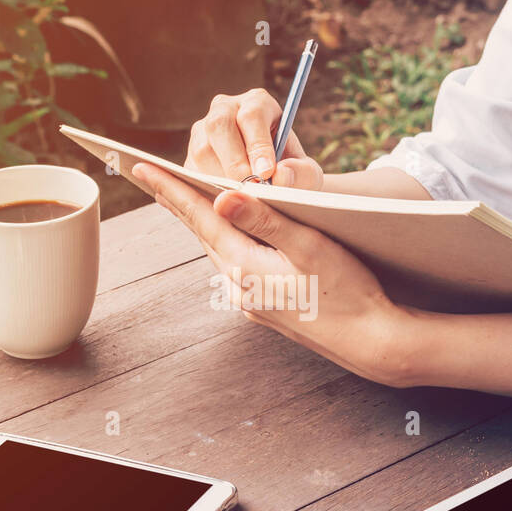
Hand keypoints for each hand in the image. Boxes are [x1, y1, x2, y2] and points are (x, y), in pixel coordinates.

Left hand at [133, 161, 412, 385]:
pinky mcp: (265, 307)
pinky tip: (231, 230)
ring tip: (182, 194)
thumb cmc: (350, 292)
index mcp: (246, 268)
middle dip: (178, 201)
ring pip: (220, 249)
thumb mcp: (310, 247)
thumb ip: (265, 220)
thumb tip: (222, 197)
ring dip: (203, 221)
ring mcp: (251, 301)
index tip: (139, 167)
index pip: (200, 218)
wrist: (373, 343)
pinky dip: (228, 240)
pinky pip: (237, 264)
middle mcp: (240, 287)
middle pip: (203, 233)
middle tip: (151, 173)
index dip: (169, 189)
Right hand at [186, 88, 324, 189]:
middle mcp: (225, 110)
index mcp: (257, 104)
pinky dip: (206, 189)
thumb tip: (282, 175)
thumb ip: (302, 173)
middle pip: (219, 125)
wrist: (272, 186)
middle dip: (234, 161)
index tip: (266, 173)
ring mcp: (202, 132)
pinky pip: (191, 171)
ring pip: (202, 149)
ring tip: (240, 201)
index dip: (258, 144)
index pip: (252, 116)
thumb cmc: (291, 174)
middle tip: (249, 190)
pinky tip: (225, 206)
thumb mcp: (306, 174)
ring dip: (220, 177)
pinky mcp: (190, 156)